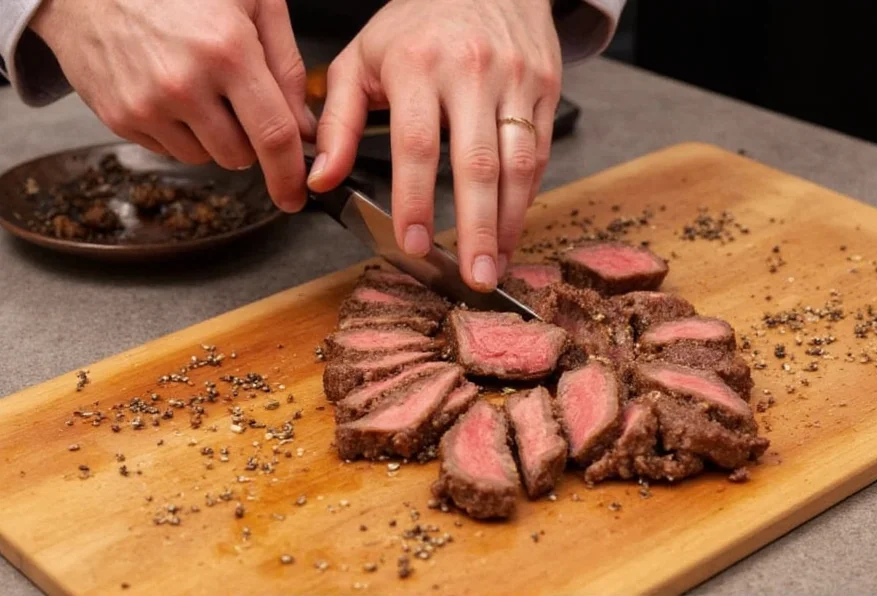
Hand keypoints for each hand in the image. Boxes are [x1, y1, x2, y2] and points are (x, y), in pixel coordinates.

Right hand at [30, 0, 315, 211]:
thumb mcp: (253, 1)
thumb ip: (287, 67)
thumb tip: (306, 129)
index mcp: (228, 51)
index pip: (273, 136)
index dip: (289, 174)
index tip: (295, 195)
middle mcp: (184, 84)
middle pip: (239, 155)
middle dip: (249, 140)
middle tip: (237, 99)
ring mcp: (147, 104)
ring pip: (204, 157)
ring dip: (213, 136)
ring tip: (199, 87)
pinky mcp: (119, 117)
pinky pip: (169, 150)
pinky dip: (179, 131)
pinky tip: (170, 92)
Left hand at [309, 0, 561, 290]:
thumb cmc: (418, 23)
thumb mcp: (361, 59)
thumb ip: (338, 121)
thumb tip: (321, 180)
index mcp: (418, 65)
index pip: (417, 144)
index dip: (415, 200)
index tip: (413, 244)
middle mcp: (472, 72)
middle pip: (478, 164)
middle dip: (477, 229)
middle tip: (473, 278)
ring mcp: (516, 80)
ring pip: (520, 164)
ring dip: (510, 223)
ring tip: (495, 266)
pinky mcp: (545, 88)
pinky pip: (540, 151)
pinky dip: (528, 197)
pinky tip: (512, 228)